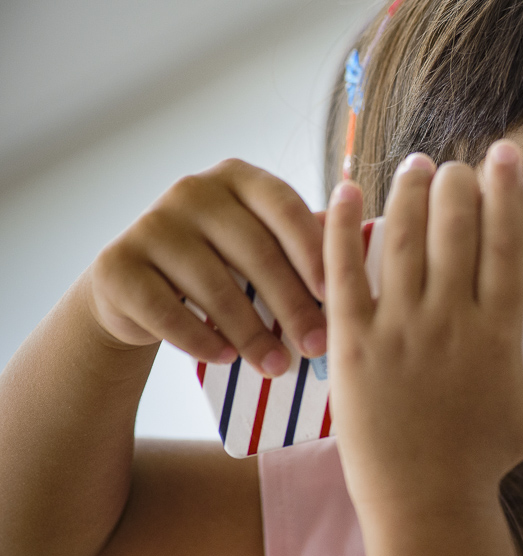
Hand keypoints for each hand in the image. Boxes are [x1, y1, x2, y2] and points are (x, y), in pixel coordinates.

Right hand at [86, 159, 326, 376]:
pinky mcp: (117, 264)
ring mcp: (151, 224)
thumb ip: (303, 244)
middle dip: (291, 305)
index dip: (312, 251)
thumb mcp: (263, 248)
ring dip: (251, 332)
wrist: (140, 293)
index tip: (338, 295)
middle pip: (254, 252)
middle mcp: (192, 190)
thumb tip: (363, 257)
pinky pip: (167, 309)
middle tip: (318, 347)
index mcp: (239, 178)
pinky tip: (227, 360)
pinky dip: (201, 339)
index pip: (284, 207)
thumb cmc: (223, 268)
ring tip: (278, 367)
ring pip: (214, 286)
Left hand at [323, 142, 522, 510]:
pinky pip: (346, 273)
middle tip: (455, 165)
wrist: (424, 501)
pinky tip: (346, 191)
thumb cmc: (484, 460)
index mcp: (497, 332)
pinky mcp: (353, 343)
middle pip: (454, 228)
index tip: (503, 154)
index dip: (504, 191)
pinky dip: (343, 228)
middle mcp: (450, 320)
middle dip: (456, 183)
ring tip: (415, 165)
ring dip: (409, 191)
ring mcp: (399, 329)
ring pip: (403, 239)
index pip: (504, 244)